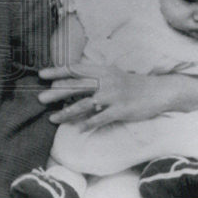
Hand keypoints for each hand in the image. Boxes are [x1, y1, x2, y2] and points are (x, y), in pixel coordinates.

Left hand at [38, 62, 170, 130]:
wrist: (157, 91)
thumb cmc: (131, 84)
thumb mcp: (111, 74)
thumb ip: (93, 77)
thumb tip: (71, 81)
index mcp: (102, 70)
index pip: (75, 69)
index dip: (57, 71)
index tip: (41, 74)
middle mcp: (106, 81)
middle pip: (76, 86)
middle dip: (56, 93)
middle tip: (40, 98)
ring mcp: (113, 96)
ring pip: (85, 104)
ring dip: (67, 112)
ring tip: (52, 118)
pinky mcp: (121, 110)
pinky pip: (101, 118)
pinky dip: (88, 123)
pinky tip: (78, 129)